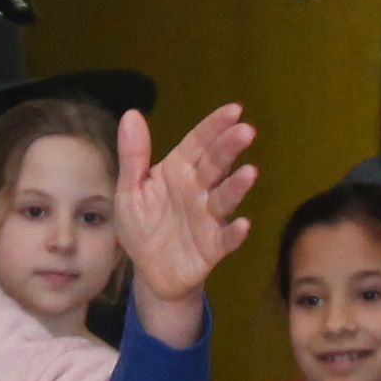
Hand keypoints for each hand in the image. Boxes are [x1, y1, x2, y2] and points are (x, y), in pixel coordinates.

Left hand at [116, 101, 255, 350]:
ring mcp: (208, 217)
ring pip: (225, 198)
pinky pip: (226, 239)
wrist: (149, 271)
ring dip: (237, 186)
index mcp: (179, 170)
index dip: (215, 126)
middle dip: (230, 147)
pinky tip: (243, 225)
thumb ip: (132, 156)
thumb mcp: (130, 190)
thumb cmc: (143, 224)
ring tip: (249, 172)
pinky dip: (235, 233)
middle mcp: (199, 189)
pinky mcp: (212, 247)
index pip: (199, 142)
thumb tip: (131, 114)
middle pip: (216, 164)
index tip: (234, 110)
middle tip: (246, 131)